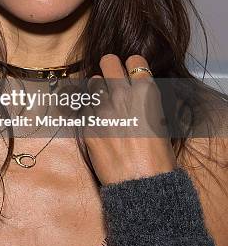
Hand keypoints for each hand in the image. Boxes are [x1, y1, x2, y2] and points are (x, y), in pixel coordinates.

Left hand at [83, 54, 176, 185]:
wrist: (141, 184)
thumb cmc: (157, 157)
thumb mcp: (159, 121)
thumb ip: (144, 100)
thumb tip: (133, 90)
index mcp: (145, 92)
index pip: (135, 61)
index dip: (133, 67)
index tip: (131, 73)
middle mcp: (122, 95)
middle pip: (108, 62)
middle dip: (110, 67)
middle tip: (111, 76)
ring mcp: (102, 108)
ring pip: (92, 82)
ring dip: (98, 89)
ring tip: (104, 103)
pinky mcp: (87, 123)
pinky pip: (85, 107)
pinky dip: (91, 112)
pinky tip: (99, 124)